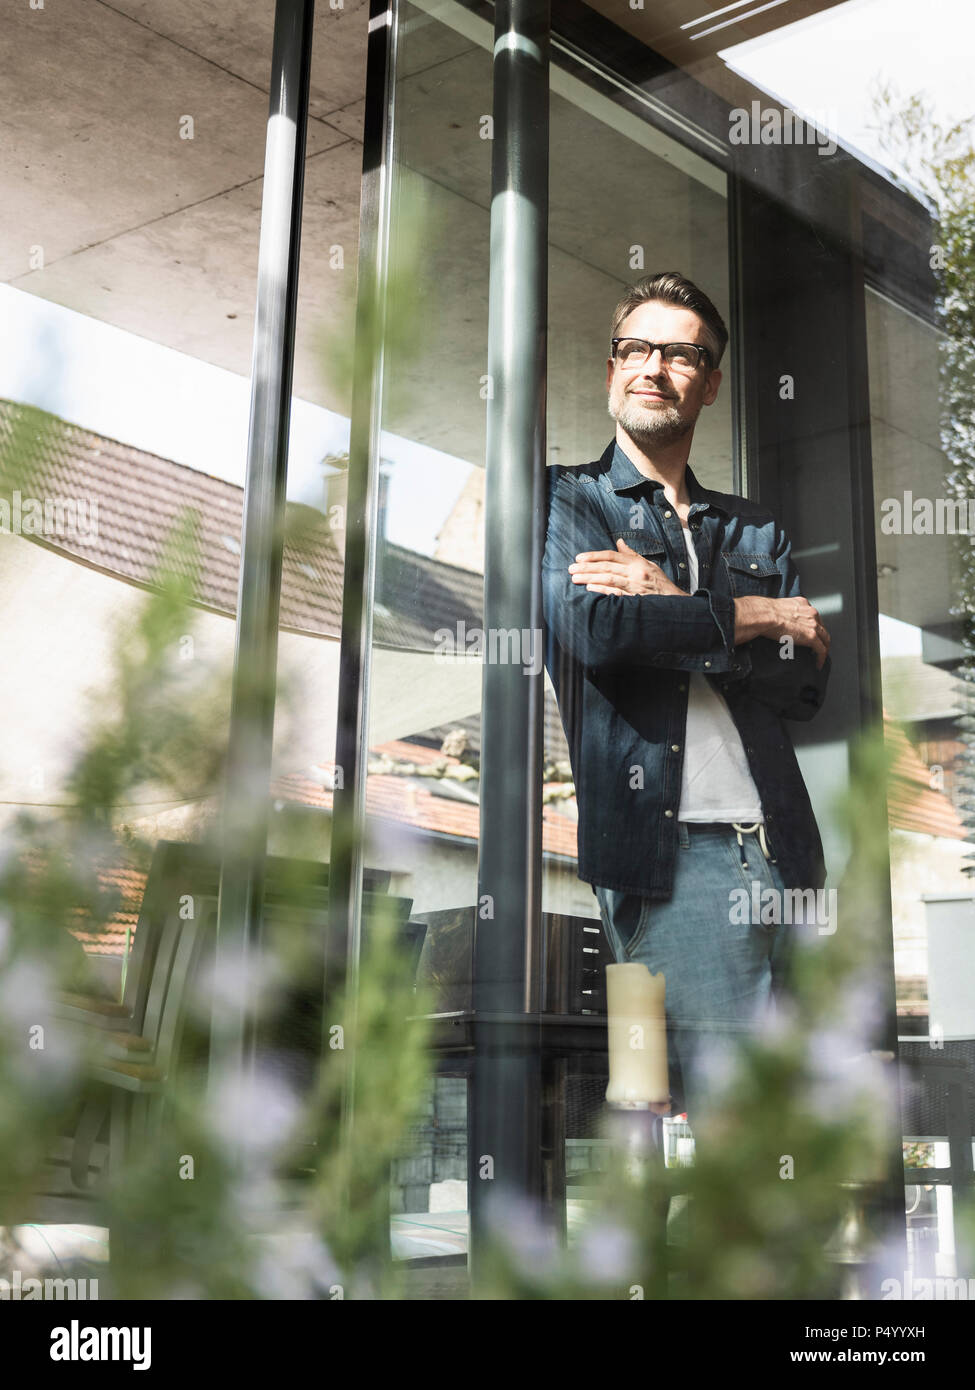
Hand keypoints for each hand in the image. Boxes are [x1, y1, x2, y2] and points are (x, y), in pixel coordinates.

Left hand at [568, 539, 687, 596]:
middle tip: (571, 568)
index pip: (612, 556)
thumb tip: (618, 542)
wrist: (673, 601)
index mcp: (637, 563)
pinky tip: (590, 589)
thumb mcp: (648, 564)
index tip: (579, 557)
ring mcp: (634, 587)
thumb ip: (631, 555)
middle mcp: (635, 573)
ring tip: (575, 578)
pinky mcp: (634, 600)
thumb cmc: (659, 582)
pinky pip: (616, 595)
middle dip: (587, 567)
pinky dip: (602, 591)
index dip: (594, 556)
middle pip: (607, 567)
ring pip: (609, 579)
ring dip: (590, 578)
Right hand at [736, 595, 830, 667]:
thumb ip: (781, 614)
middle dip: (821, 637)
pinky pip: (822, 650)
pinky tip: (818, 664)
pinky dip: (821, 658)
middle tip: (817, 647)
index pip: (813, 616)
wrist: (764, 615)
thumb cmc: (764, 613)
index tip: (810, 632)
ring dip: (824, 648)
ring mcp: (813, 624)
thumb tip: (774, 621)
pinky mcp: (811, 636)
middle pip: (822, 627)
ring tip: (820, 657)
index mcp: (802, 603)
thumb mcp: (777, 608)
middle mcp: (810, 612)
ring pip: (825, 638)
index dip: (813, 626)